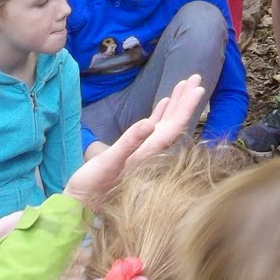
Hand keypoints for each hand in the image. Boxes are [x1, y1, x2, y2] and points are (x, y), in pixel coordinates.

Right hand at [62, 75, 204, 211]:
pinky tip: (166, 101)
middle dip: (186, 100)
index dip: (187, 107)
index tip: (199, 89)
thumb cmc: (93, 184)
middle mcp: (151, 151)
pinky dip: (161, 113)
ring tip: (185, 83)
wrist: (80, 202)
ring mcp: (144, 150)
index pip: (174, 127)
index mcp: (149, 153)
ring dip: (176, 103)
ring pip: (166, 122)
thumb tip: (150, 123)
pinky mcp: (135, 150)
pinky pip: (154, 127)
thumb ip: (130, 143)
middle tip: (197, 77)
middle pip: (174, 122)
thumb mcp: (109, 162)